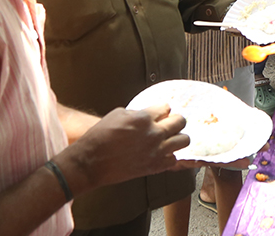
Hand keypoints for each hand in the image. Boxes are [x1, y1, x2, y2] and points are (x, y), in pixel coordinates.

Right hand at [56, 104, 188, 194]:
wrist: (91, 162)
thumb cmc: (100, 137)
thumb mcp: (117, 114)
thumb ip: (137, 113)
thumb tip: (146, 115)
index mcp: (144, 117)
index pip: (166, 107)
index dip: (163, 110)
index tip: (160, 113)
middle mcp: (154, 133)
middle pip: (180, 121)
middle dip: (176, 121)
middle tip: (170, 124)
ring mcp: (156, 151)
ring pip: (184, 140)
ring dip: (178, 137)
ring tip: (170, 139)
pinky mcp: (154, 166)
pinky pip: (173, 159)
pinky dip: (170, 156)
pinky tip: (162, 154)